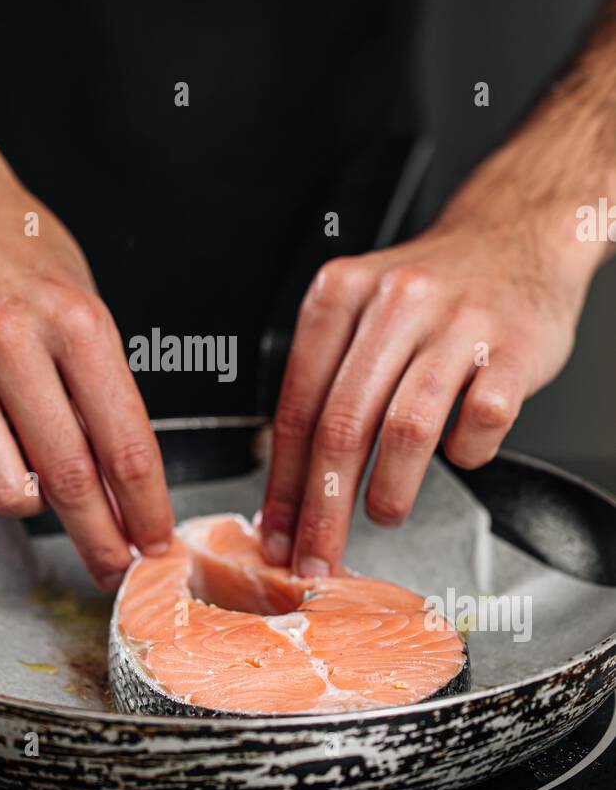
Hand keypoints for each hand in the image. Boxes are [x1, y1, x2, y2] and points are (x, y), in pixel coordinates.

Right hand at [0, 105, 172, 588]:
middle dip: (101, 539)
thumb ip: (100, 387)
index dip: (146, 507)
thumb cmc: (15, 249)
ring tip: (46, 492)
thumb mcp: (81, 300)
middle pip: (66, 478)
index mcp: (72, 318)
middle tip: (115, 565)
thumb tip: (120, 482)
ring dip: (33, 508)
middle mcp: (8, 341)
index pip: (123, 441)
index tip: (158, 541)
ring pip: (0, 487)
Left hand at [260, 208, 590, 576]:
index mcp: (341, 292)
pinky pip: (482, 423)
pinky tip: (458, 456)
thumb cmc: (430, 292)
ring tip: (384, 513)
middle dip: (324, 507)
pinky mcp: (514, 347)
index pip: (297, 404)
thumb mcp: (361, 309)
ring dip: (390, 491)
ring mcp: (459, 322)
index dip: (283, 481)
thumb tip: (288, 483)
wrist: (514, 234)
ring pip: (409, 429)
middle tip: (318, 555)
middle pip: (344, 425)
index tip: (276, 532)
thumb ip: (325, 380)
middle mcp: (396, 301)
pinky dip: (466, 455)